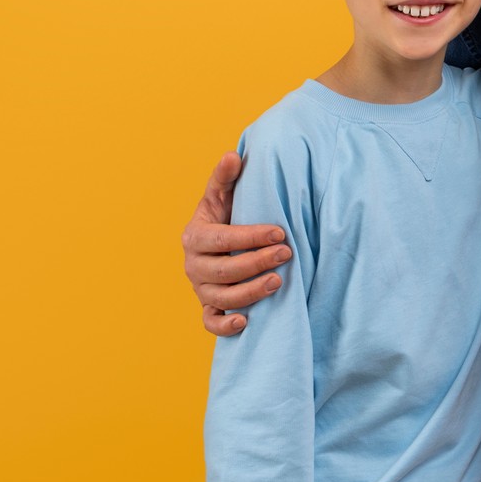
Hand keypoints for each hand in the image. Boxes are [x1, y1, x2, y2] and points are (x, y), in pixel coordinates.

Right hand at [183, 152, 290, 336]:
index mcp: (195, 235)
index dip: (250, 237)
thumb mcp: (224, 195)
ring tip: (279, 281)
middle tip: (287, 253)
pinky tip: (246, 321)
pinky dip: (225, 326)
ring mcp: (200, 289)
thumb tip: (234, 155)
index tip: (280, 231)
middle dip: (255, 263)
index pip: (221, 239)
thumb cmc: (227, 215)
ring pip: (220, 298)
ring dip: (250, 293)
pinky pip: (211, 323)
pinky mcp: (208, 308)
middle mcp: (193, 265)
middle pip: (222, 271)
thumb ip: (226, 178)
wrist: (222, 242)